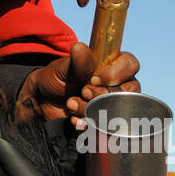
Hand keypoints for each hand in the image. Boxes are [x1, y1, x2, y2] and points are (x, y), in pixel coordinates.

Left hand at [15, 41, 140, 125]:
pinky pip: (106, 127)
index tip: (94, 78)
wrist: (44, 101)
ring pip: (117, 110)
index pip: (131, 64)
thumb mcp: (63, 68)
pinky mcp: (104, 122)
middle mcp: (118, 85)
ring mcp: (113, 105)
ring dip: (92, 109)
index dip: (117, 72)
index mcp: (112, 65)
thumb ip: (76, 62)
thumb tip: (80, 47)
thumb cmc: (57, 78)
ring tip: (71, 104)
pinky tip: (73, 119)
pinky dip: (88, 124)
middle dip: (103, 95)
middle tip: (83, 92)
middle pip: (128, 92)